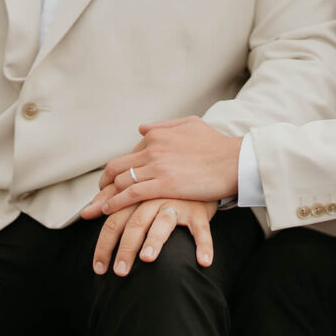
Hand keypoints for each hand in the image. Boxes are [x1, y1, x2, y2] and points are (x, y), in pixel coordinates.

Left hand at [82, 116, 242, 217]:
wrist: (236, 160)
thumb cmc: (217, 145)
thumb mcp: (190, 125)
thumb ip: (163, 126)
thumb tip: (141, 128)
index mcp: (156, 135)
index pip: (128, 154)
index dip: (118, 170)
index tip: (113, 181)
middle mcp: (152, 148)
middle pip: (116, 167)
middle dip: (104, 183)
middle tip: (99, 195)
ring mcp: (157, 167)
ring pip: (121, 180)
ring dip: (106, 195)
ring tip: (99, 207)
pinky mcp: (164, 184)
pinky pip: (130, 193)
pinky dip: (115, 202)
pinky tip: (108, 211)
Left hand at [92, 198, 218, 276]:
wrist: (196, 170)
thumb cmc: (161, 187)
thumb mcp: (135, 191)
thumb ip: (110, 200)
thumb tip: (85, 213)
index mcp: (136, 196)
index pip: (113, 221)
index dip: (103, 245)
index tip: (99, 268)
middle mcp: (153, 198)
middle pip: (134, 224)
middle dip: (125, 249)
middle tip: (119, 272)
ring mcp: (177, 204)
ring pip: (162, 223)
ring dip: (155, 241)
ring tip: (147, 260)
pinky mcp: (197, 210)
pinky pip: (200, 229)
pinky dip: (203, 245)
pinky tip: (203, 262)